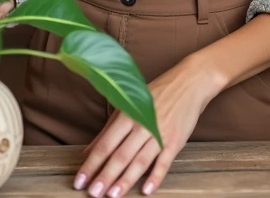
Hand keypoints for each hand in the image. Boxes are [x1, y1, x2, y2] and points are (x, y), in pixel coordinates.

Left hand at [75, 56, 224, 197]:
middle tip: (93, 194)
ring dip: (125, 180)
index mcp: (127, 115)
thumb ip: (107, 130)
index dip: (91, 164)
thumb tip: (86, 152)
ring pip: (140, 161)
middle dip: (105, 176)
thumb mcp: (128, 106)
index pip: (104, 144)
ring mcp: (159, 133)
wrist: (190, 83)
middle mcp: (141, 124)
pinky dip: (155, 177)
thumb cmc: (156, 94)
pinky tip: (146, 190)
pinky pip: (164, 162)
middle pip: (120, 155)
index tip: (79, 181)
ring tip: (113, 196)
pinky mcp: (175, 140)